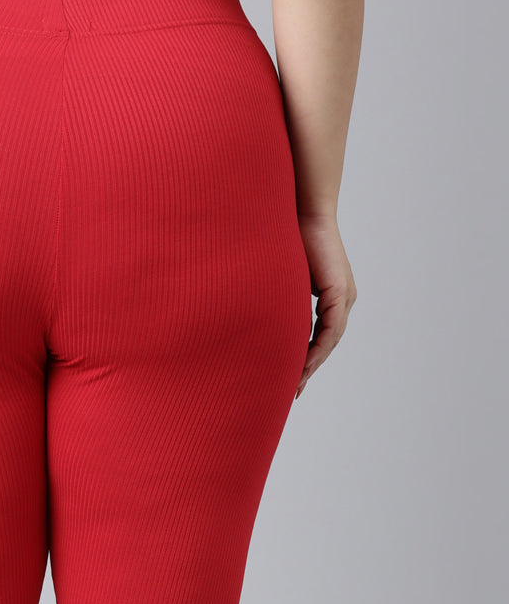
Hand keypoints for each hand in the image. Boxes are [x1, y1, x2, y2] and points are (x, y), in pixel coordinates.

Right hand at [295, 214, 357, 398]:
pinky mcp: (338, 291)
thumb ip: (281, 296)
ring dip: (314, 363)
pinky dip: (319, 347)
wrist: (301, 211)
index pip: (320, 334)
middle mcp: (342, 298)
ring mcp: (343, 295)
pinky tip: (305, 363)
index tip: (292, 378)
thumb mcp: (284, 277)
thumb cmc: (288, 238)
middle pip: (327, 343)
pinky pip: (331, 329)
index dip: (307, 358)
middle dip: (310, 368)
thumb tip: (260, 312)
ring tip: (297, 383)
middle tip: (294, 392)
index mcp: (331, 295)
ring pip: (331, 339)